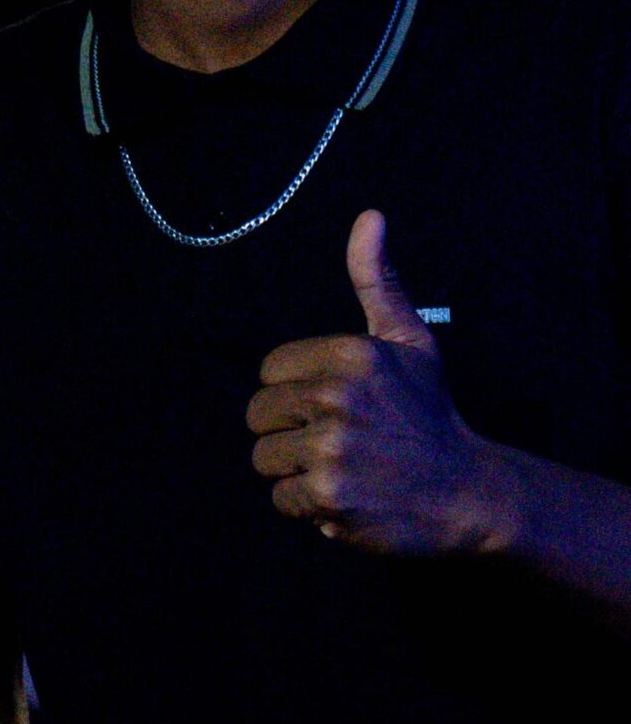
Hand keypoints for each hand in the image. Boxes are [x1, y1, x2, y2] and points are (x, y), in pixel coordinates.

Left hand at [246, 210, 506, 554]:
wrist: (466, 490)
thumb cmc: (428, 412)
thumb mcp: (408, 340)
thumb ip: (377, 281)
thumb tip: (369, 216)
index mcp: (349, 353)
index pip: (269, 371)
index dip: (294, 392)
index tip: (332, 405)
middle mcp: (337, 396)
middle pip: (258, 415)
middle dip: (288, 432)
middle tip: (334, 440)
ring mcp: (331, 447)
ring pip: (265, 459)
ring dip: (295, 470)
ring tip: (340, 467)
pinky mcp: (328, 494)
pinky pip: (282, 498)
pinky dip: (307, 506)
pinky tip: (346, 496)